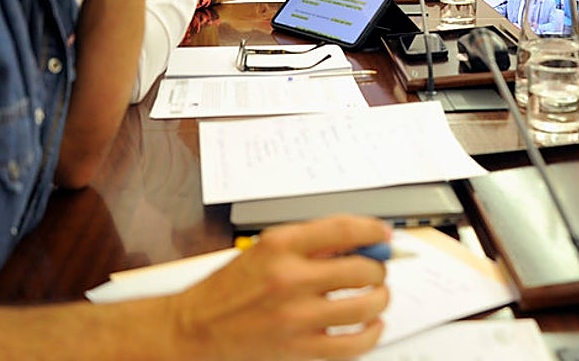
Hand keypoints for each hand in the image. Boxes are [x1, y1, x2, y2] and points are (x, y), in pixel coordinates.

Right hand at [166, 215, 390, 360]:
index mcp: (280, 246)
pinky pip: (353, 344)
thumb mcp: (264, 250)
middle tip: (376, 270)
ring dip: (380, 299)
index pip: (344, 229)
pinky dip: (371, 334)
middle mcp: (290, 279)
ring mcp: (296, 317)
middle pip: (361, 268)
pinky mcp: (299, 349)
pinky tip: (370, 326)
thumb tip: (356, 239)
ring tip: (376, 297)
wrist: (195, 328)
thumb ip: (310, 244)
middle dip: (378, 268)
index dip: (373, 229)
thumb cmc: (228, 290)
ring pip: (365, 306)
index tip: (383, 234)